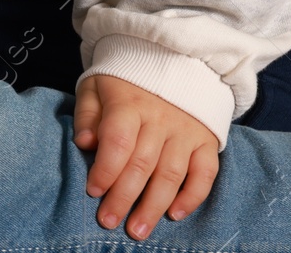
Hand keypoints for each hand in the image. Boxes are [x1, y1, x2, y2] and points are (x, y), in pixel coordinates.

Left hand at [74, 74, 220, 239]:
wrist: (170, 61)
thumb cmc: (124, 82)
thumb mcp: (95, 87)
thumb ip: (87, 115)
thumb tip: (84, 143)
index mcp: (129, 104)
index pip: (118, 141)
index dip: (105, 169)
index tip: (92, 191)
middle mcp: (161, 119)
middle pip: (143, 164)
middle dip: (124, 197)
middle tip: (109, 222)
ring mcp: (186, 131)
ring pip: (172, 174)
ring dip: (154, 205)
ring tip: (138, 230)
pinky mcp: (206, 141)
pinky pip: (205, 173)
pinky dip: (193, 197)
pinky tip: (175, 214)